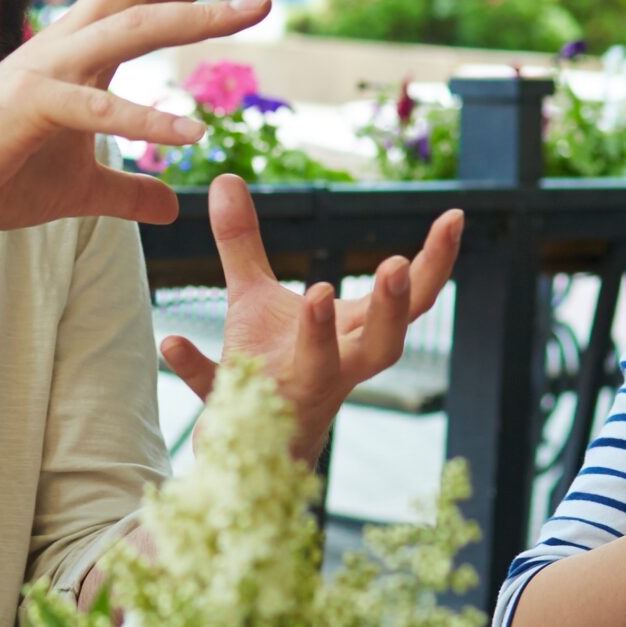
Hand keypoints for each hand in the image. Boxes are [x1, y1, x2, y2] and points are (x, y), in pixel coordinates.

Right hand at [0, 0, 269, 233]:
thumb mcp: (79, 189)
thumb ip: (126, 190)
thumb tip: (172, 205)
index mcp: (79, 52)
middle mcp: (67, 44)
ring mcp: (48, 70)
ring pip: (133, 27)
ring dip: (197, 14)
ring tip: (257, 9)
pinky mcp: (31, 107)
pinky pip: (98, 110)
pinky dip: (147, 120)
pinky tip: (195, 134)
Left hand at [158, 176, 463, 463]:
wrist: (242, 449)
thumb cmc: (266, 365)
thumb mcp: (254, 298)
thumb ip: (242, 242)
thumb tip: (224, 177)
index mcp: (350, 338)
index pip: (409, 302)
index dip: (436, 263)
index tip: (455, 217)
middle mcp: (333, 370)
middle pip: (383, 346)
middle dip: (391, 307)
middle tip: (397, 263)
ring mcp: (290, 395)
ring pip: (319, 372)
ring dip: (320, 336)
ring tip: (318, 292)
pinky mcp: (241, 417)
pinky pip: (219, 394)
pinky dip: (196, 368)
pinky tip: (171, 342)